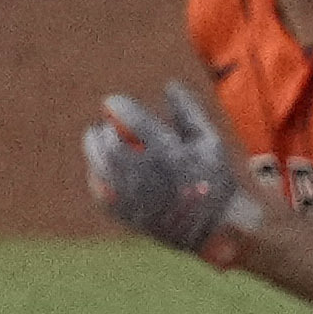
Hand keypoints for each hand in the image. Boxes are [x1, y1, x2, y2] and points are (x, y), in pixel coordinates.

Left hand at [83, 84, 240, 253]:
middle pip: (106, 138)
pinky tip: (108, 168)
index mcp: (165, 151)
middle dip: (105, 128)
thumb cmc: (215, 180)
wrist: (216, 228)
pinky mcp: (120, 211)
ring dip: (97, 147)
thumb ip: (187, 111)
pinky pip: (97, 184)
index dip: (117, 105)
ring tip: (106, 143)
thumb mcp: (210, 142)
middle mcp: (142, 172)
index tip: (115, 103)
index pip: (126, 116)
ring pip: (97, 160)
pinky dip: (99, 172)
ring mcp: (129, 194)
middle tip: (109, 126)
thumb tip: (170, 85)